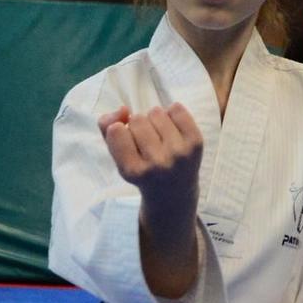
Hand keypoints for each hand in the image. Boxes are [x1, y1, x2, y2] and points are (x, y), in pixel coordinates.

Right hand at [101, 103, 203, 217]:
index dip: (119, 131)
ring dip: (154, 120)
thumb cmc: (141, 171)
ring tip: (159, 138)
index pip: (115, 130)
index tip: (127, 143)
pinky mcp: (196, 142)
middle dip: (138, 126)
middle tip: (146, 144)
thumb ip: (106, 129)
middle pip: (136, 119)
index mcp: (133, 171)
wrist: (175, 193)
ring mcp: (179, 153)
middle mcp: (158, 164)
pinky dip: (171, 115)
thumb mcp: (118, 158)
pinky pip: (176, 109)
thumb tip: (123, 109)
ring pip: (155, 112)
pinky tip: (172, 132)